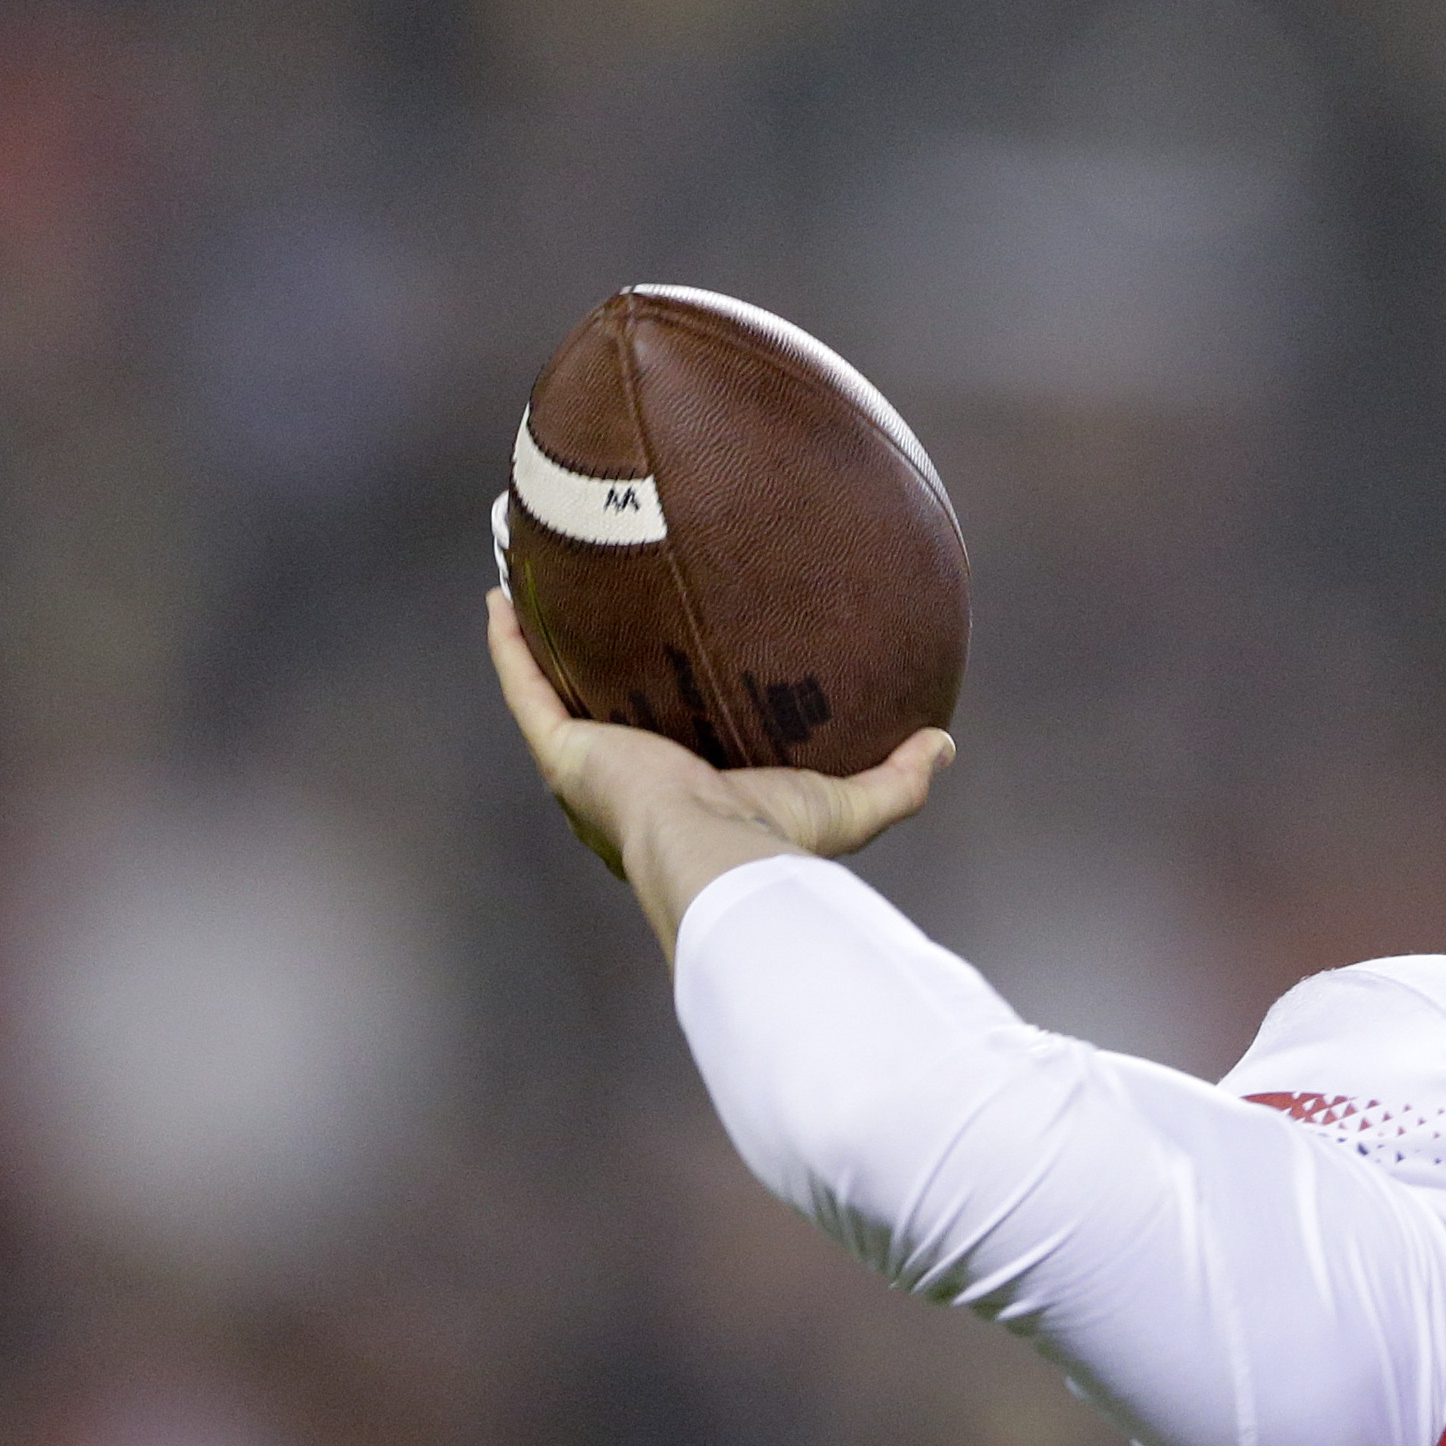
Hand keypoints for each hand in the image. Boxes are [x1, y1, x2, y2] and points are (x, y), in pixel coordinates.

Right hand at [485, 587, 952, 956]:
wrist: (719, 859)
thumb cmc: (778, 845)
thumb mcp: (850, 805)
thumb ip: (898, 777)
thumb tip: (945, 743)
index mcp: (685, 798)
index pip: (672, 746)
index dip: (665, 710)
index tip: (673, 666)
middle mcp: (627, 781)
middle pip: (603, 712)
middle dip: (592, 670)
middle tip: (595, 616)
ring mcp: (589, 765)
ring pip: (551, 690)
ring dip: (535, 642)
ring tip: (531, 586)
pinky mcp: (562, 751)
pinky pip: (524, 686)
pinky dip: (509, 645)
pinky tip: (501, 596)